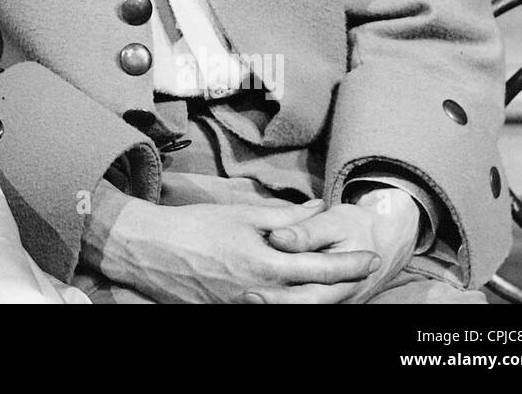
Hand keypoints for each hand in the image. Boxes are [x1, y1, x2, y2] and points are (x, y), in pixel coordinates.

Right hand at [96, 193, 381, 302]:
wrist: (151, 250)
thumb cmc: (195, 227)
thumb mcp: (243, 215)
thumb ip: (285, 216)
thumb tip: (319, 209)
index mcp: (265, 266)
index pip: (321, 269)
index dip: (349, 264)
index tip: (370, 257)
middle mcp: (261, 295)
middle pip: (317, 298)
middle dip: (344, 286)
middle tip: (363, 273)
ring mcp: (247, 308)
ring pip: (297, 309)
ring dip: (320, 298)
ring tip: (337, 284)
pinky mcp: (233, 313)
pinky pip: (274, 310)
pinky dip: (292, 302)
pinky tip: (298, 291)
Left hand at [251, 187, 418, 302]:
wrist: (386, 236)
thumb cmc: (356, 226)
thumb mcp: (333, 222)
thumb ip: (306, 232)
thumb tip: (278, 238)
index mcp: (343, 282)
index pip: (307, 297)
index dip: (278, 297)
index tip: (249, 291)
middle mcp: (341, 298)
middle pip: (302, 306)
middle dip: (272, 303)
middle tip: (244, 297)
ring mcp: (337, 300)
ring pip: (304, 306)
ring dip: (278, 302)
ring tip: (246, 297)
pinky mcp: (329, 297)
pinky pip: (307, 301)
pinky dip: (286, 297)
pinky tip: (264, 292)